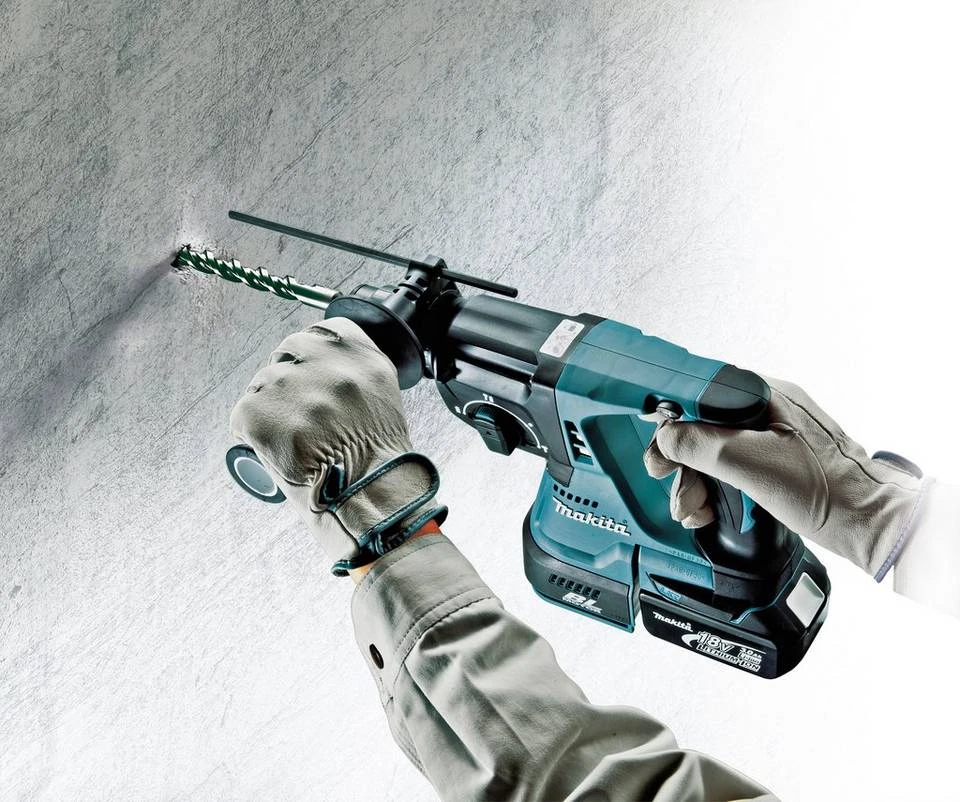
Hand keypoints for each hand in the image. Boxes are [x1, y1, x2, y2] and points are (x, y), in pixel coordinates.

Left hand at [229, 317, 443, 577]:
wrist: (368, 502)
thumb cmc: (376, 463)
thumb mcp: (380, 401)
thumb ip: (353, 374)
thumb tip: (318, 367)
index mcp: (363, 357)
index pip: (322, 333)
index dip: (313, 359)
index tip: (314, 378)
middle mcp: (328, 365)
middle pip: (288, 354)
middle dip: (288, 382)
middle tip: (301, 418)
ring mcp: (292, 387)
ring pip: (262, 385)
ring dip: (271, 411)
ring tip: (297, 442)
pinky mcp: (260, 412)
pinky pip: (243, 416)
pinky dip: (253, 436)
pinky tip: (279, 452)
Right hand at [644, 376, 924, 579]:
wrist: (867, 523)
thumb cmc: (825, 491)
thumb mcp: (749, 463)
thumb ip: (699, 443)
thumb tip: (665, 436)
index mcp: (760, 394)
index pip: (697, 391)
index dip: (671, 419)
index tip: (657, 445)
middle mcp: (763, 409)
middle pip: (701, 426)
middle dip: (681, 462)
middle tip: (667, 482)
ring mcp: (769, 437)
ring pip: (713, 451)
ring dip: (694, 483)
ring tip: (692, 510)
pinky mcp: (773, 463)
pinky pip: (731, 468)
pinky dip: (714, 490)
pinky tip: (709, 511)